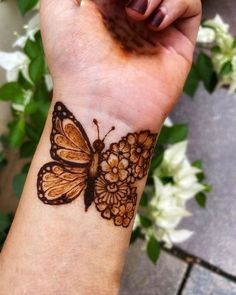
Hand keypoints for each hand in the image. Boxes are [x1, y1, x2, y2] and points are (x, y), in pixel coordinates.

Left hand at [40, 0, 200, 129]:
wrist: (100, 104)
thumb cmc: (74, 60)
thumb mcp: (58, 9)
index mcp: (103, 8)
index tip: (106, 0)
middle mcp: (130, 17)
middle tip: (126, 5)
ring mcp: (154, 31)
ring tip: (136, 13)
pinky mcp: (177, 45)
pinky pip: (191, 5)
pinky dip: (176, 2)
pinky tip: (154, 22)